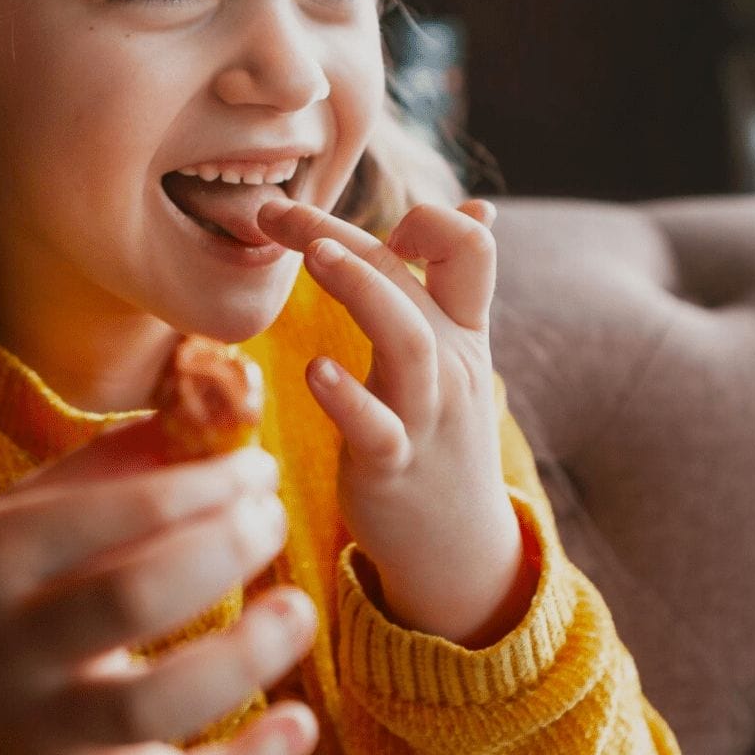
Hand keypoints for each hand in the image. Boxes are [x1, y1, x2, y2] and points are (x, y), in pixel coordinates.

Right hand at [0, 409, 318, 754]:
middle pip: (130, 597)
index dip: (204, 487)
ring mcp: (39, 733)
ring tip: (298, 609)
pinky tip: (299, 721)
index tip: (259, 468)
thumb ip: (112, 469)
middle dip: (222, 550)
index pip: (112, 514)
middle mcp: (6, 650)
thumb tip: (222, 415)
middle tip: (274, 519)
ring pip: (149, 707)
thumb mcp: (25, 516)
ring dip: (242, 657)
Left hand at [255, 197, 530, 647]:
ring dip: (363, 290)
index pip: (471, 249)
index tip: (370, 228)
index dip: (427, 220)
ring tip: (315, 256)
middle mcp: (451, 365)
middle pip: (412, 279)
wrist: (459, 546)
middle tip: (278, 211)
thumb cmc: (441, 437)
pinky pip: (377, 427)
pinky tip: (316, 370)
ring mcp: (426, 415)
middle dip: (345, 234)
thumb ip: (455, 285)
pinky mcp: (392, 466)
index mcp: (463, 332)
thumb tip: (476, 207)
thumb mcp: (459, 356)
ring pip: (409, 340)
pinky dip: (349, 396)